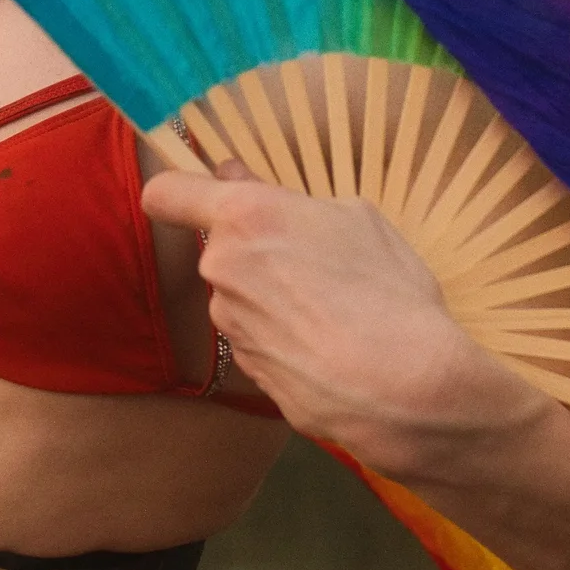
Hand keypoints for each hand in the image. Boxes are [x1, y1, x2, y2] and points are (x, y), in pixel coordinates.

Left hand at [140, 161, 547, 478]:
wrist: (403, 386)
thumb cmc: (386, 289)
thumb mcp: (356, 217)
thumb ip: (288, 199)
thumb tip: (241, 182)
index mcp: (244, 216)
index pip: (166, 193)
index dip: (177, 191)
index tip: (200, 195)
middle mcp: (222, 268)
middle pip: (222, 249)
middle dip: (258, 251)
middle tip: (316, 261)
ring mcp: (231, 325)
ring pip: (243, 297)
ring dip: (274, 297)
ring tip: (333, 310)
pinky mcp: (247, 371)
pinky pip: (259, 340)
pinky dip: (285, 339)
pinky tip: (329, 347)